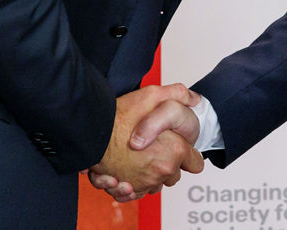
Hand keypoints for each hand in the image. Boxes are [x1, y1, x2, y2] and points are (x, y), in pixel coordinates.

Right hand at [87, 83, 202, 200]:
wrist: (91, 131)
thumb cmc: (119, 115)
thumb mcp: (153, 94)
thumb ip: (178, 94)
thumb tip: (195, 99)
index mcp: (175, 150)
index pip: (195, 163)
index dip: (189, 155)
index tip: (182, 149)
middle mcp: (162, 170)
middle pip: (174, 175)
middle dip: (168, 164)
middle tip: (156, 149)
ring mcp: (145, 182)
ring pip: (156, 184)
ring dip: (150, 174)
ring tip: (138, 159)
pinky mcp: (128, 189)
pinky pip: (138, 192)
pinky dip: (134, 185)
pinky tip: (127, 172)